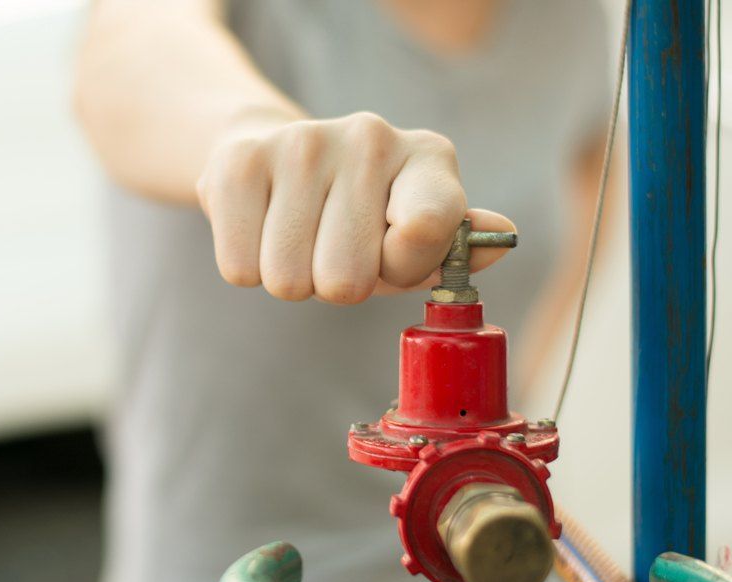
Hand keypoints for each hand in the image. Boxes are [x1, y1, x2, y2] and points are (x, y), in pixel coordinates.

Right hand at [196, 111, 515, 303]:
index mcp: (428, 156)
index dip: (401, 268)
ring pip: (289, 281)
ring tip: (297, 237)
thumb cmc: (354, 216)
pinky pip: (241, 269)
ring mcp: (301, 143)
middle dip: (336, 284)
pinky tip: (261, 227)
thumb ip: (452, 248)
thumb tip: (500, 238)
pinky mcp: (240, 162)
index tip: (389, 258)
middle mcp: (370, 136)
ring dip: (291, 277)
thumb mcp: (409, 238)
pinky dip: (248, 266)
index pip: (427, 228)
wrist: (269, 156)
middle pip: (346, 281)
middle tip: (332, 249)